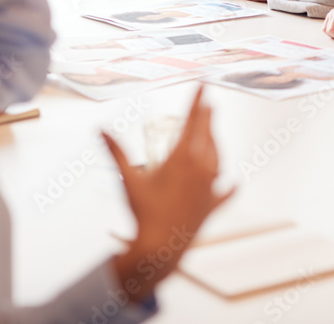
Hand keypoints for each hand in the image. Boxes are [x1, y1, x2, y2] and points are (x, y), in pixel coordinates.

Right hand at [105, 86, 231, 298]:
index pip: (193, 119)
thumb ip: (116, 152)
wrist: (161, 246)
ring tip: (212, 135)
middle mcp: (202, 167)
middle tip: (209, 103)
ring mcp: (211, 186)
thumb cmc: (144, 212)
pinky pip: (226, 192)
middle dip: (208, 116)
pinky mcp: (213, 204)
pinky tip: (233, 184)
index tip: (204, 85)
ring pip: (218, 156)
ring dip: (215, 143)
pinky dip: (228, 186)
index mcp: (183, 156)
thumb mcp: (128, 179)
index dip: (198, 100)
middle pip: (208, 134)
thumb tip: (100, 130)